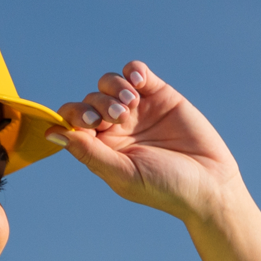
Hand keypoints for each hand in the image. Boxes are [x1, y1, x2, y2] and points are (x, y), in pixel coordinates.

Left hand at [47, 61, 239, 225]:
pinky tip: (140, 84)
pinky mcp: (160, 95)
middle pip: (89, 99)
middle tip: (119, 118)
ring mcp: (138, 110)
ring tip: (131, 105)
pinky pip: (136, 72)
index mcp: (101, 149)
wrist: (209, 184)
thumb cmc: (164, 188)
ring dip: (114, 88)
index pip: (73, 121)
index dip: (75, 115)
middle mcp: (116, 128)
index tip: (91, 124)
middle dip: (98, 104)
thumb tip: (51, 132)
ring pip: (109, 83)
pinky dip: (133, 71)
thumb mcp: (123, 174)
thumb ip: (88, 152)